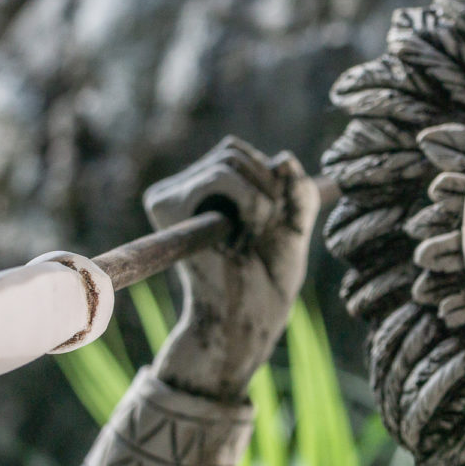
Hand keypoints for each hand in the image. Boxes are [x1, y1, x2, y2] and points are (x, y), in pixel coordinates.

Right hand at [145, 137, 319, 399]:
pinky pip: (221, 175)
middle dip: (267, 188)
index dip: (268, 179)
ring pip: (229, 160)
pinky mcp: (166, 206)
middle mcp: (180, 190)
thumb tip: (285, 158)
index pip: (238, 154)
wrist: (251, 314)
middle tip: (264, 232)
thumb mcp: (293, 225)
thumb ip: (297, 191)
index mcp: (204, 191)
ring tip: (252, 237)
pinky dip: (251, 201)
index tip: (273, 221)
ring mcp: (169, 197)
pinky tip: (244, 236)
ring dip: (260, 199)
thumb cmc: (269, 279)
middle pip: (232, 151)